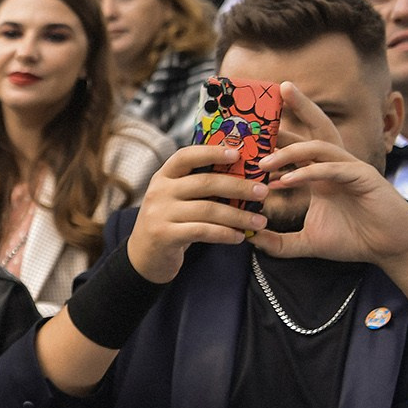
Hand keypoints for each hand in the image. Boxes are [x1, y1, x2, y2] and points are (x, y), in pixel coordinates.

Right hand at [126, 141, 271, 281]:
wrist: (144, 256)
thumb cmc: (170, 222)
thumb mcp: (176, 199)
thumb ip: (198, 186)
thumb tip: (243, 176)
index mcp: (164, 177)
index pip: (186, 156)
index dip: (212, 152)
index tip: (238, 154)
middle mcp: (159, 192)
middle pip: (205, 182)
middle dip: (239, 186)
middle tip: (263, 192)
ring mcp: (160, 213)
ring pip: (208, 209)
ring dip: (239, 216)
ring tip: (260, 222)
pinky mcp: (164, 235)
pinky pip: (202, 231)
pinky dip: (225, 234)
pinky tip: (239, 237)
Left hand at [251, 85, 407, 268]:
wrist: (390, 249)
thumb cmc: (353, 240)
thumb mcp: (306, 242)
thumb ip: (279, 243)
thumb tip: (250, 241)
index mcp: (320, 173)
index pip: (297, 146)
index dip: (276, 136)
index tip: (249, 130)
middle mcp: (334, 165)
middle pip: (317, 128)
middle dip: (299, 107)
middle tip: (278, 89)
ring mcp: (351, 168)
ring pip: (320, 146)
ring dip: (290, 150)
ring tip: (263, 162)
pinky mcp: (364, 178)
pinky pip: (333, 168)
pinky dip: (309, 172)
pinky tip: (286, 181)